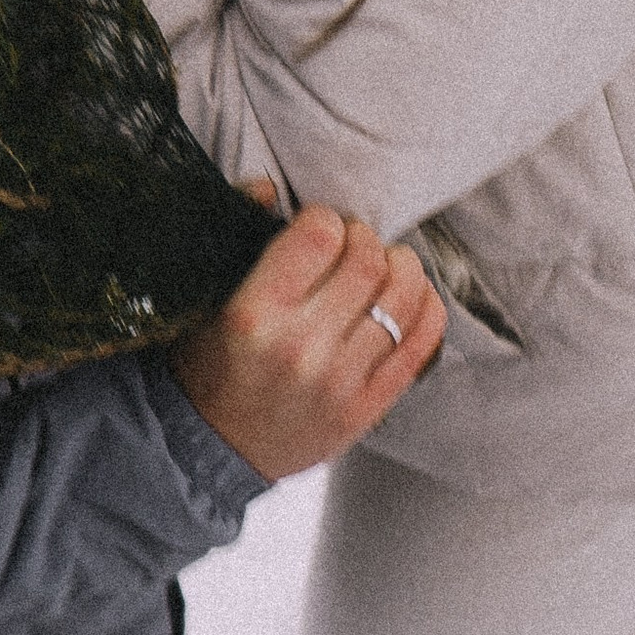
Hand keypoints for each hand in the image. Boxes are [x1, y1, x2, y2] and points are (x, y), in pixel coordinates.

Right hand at [170, 206, 444, 482]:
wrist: (212, 448)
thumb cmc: (209, 364)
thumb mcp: (207, 296)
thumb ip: (238, 232)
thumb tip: (270, 185)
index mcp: (254, 313)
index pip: (319, 234)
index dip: (324, 218)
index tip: (317, 228)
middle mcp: (300, 347)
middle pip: (367, 259)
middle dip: (364, 238)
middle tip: (352, 244)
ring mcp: (339, 382)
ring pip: (403, 296)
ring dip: (401, 266)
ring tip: (385, 266)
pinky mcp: (366, 409)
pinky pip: (421, 344)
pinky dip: (427, 307)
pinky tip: (412, 296)